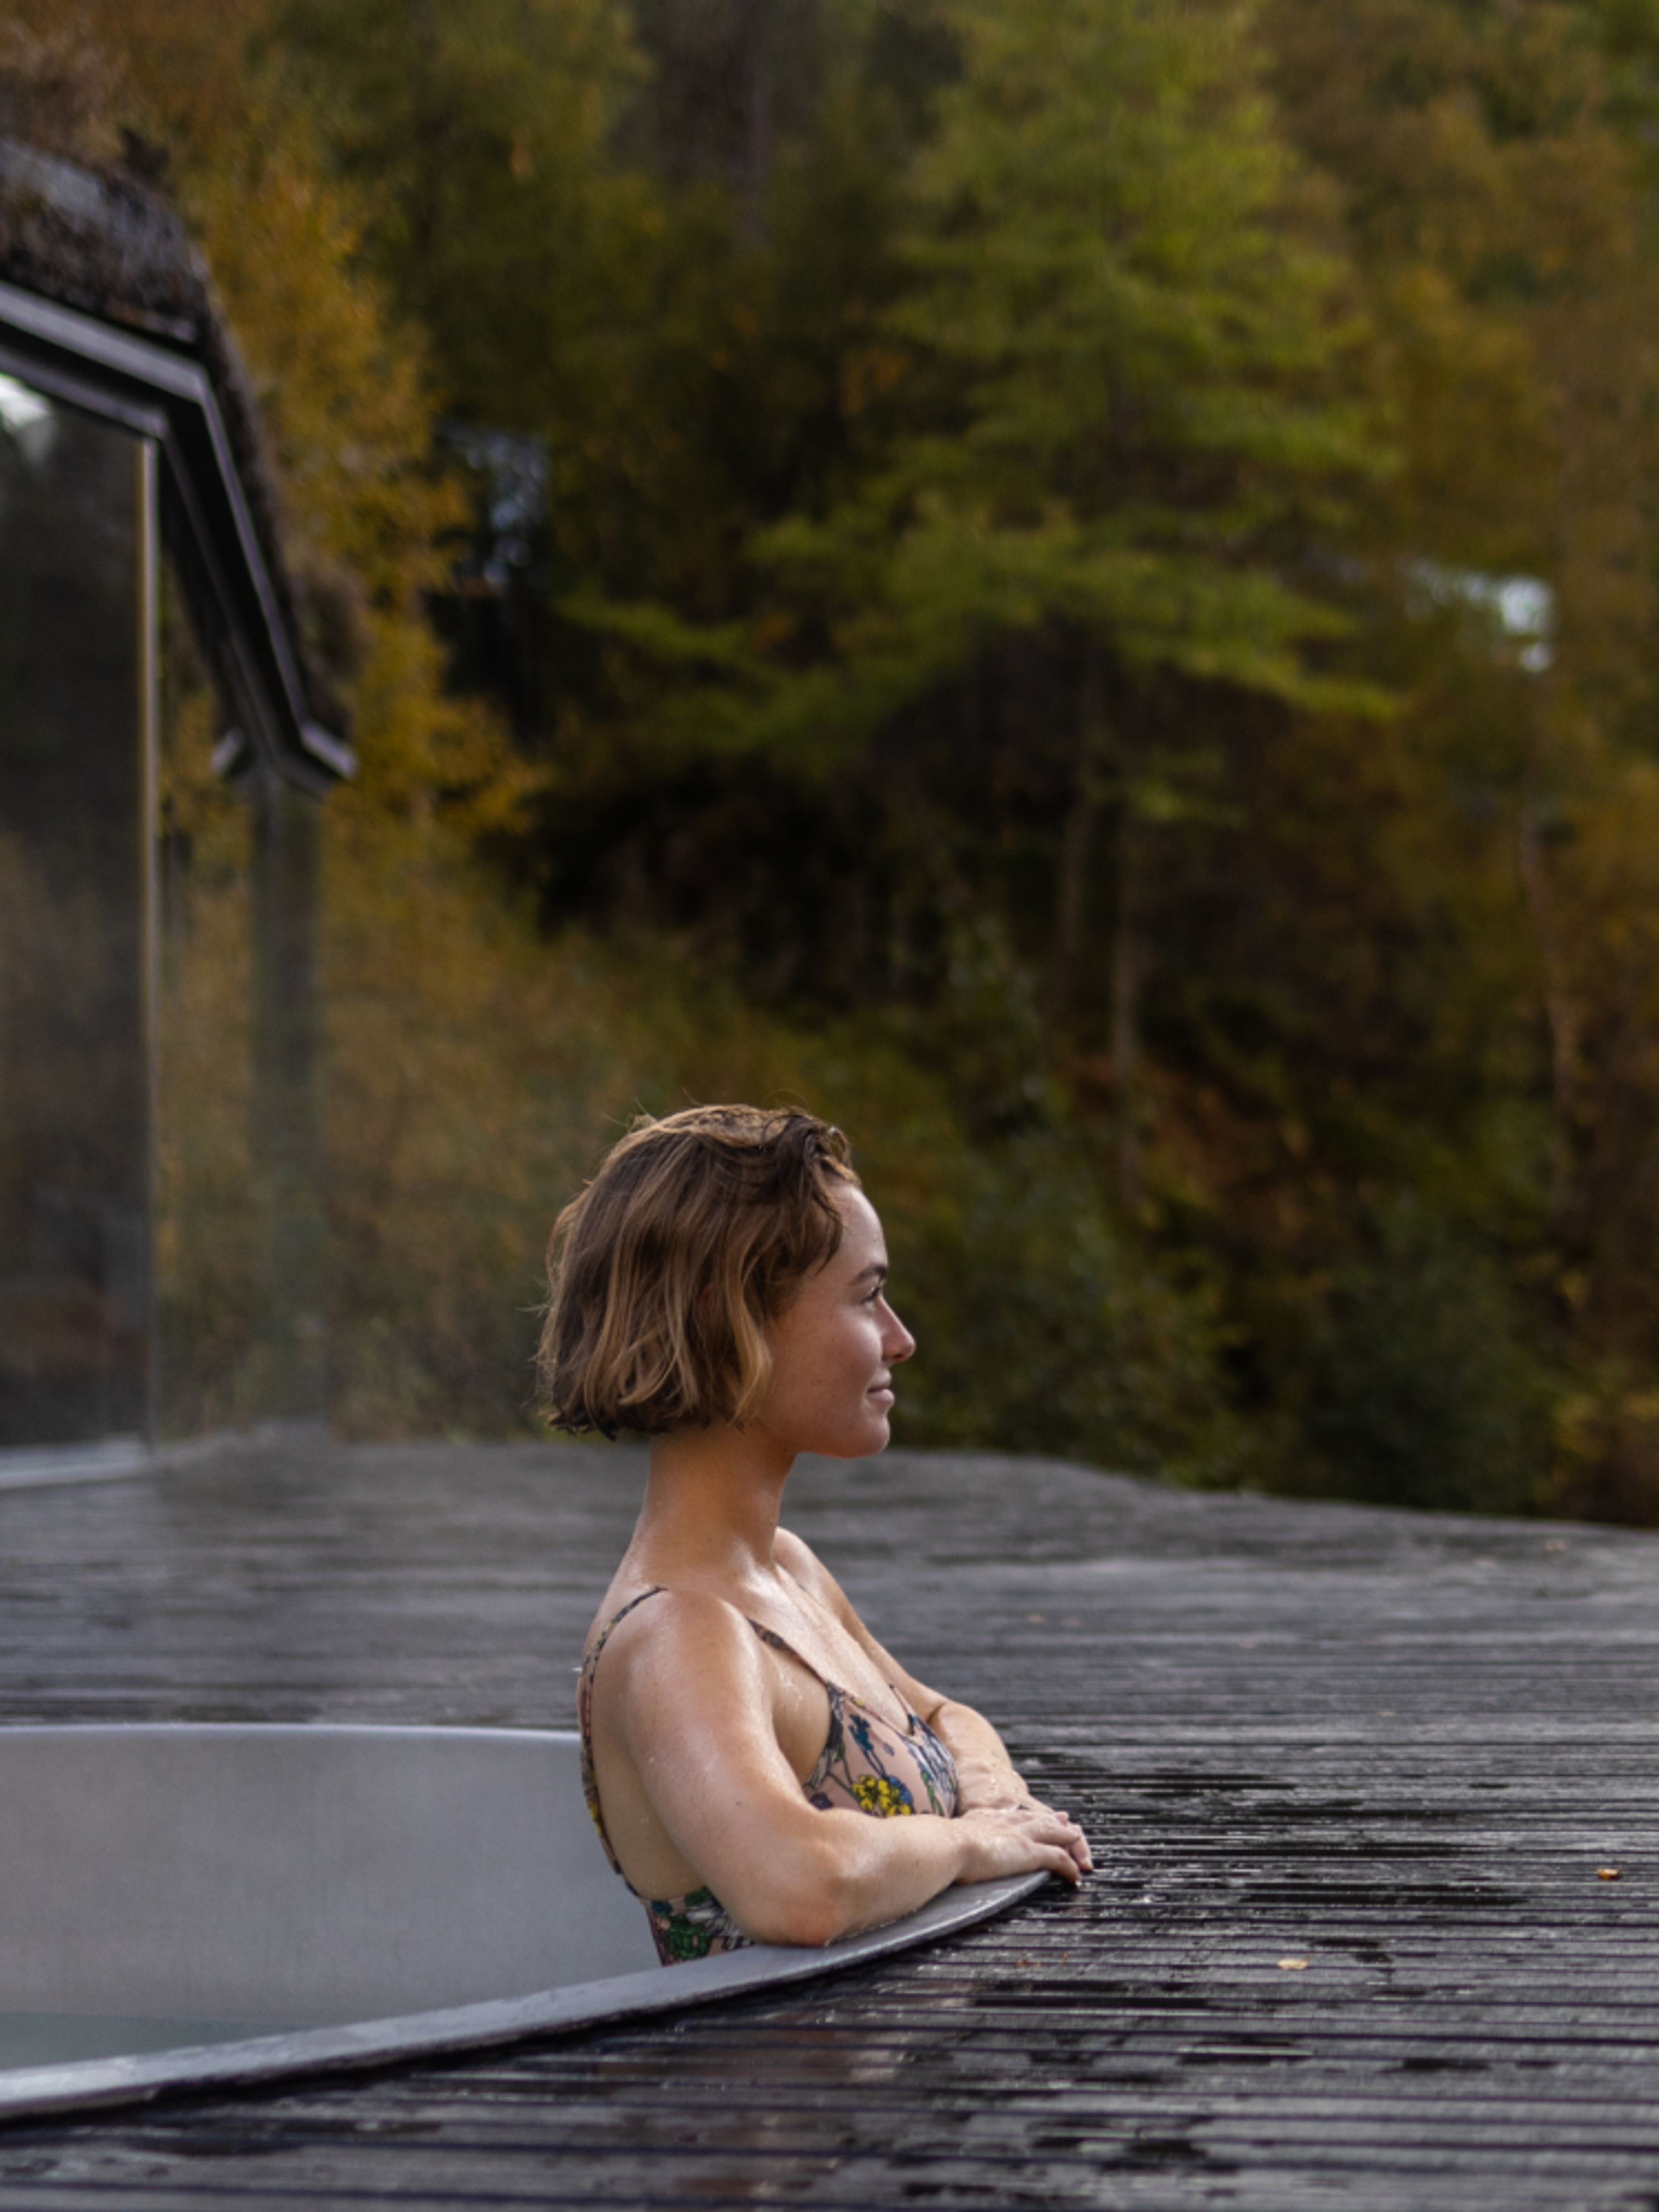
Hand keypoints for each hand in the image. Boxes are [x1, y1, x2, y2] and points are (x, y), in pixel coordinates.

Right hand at [952, 1798, 1092, 1887]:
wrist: (948, 1844)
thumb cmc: (939, 1846)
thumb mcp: (945, 1838)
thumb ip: (947, 1841)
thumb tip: (932, 1845)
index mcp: (984, 1819)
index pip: (1011, 1815)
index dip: (1025, 1815)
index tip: (1031, 1814)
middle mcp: (1005, 1823)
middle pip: (1037, 1819)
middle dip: (1052, 1820)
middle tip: (1066, 1819)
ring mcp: (1020, 1836)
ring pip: (1053, 1834)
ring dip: (1067, 1839)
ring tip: (1078, 1841)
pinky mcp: (1029, 1853)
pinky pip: (1057, 1858)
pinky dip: (1068, 1866)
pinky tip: (1075, 1875)